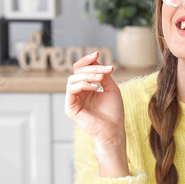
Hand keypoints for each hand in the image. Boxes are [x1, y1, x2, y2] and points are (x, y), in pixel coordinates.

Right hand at [65, 51, 127, 176]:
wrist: (114, 131)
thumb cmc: (114, 112)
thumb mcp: (111, 88)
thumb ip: (102, 74)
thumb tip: (95, 59)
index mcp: (86, 88)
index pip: (81, 69)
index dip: (87, 60)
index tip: (97, 53)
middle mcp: (78, 93)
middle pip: (77, 71)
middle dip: (92, 67)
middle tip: (106, 70)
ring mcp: (72, 100)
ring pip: (73, 78)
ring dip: (88, 75)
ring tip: (101, 79)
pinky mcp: (70, 108)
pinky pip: (71, 90)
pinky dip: (82, 85)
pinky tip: (94, 87)